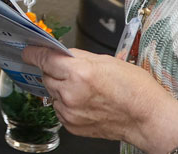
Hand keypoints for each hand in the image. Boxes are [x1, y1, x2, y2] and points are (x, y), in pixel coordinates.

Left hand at [22, 47, 177, 142]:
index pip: (45, 59)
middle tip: (74, 72)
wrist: (147, 118)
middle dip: (55, 71)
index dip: (35, 53)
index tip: (29, 51)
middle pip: (47, 75)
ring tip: (84, 89)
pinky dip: (66, 103)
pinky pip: (59, 109)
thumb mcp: (107, 60)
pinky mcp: (72, 126)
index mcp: (80, 73)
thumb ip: (79, 57)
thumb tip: (62, 54)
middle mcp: (71, 93)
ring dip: (61, 88)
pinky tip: (85, 101)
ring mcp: (70, 112)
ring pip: (52, 93)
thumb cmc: (135, 89)